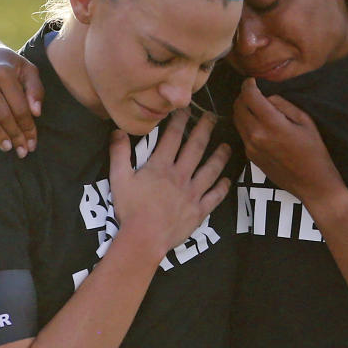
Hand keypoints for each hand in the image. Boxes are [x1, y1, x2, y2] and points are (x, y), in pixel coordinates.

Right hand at [0, 38, 44, 157]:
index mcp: (5, 72)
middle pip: (2, 112)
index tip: (32, 143)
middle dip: (14, 134)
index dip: (27, 127)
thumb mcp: (27, 69)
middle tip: (22, 151)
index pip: (19, 106)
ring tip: (6, 147)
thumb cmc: (9, 64)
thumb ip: (35, 89)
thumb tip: (36, 112)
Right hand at [108, 111, 230, 256]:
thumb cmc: (130, 209)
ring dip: (220, 156)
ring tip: (226, 145)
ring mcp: (192, 192)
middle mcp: (180, 175)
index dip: (180, 120)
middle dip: (205, 129)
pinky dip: (223, 187)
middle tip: (213, 117)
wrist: (144, 238)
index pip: (173, 137)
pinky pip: (215, 196)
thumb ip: (119, 153)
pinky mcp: (199, 210)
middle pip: (196, 147)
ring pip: (211, 169)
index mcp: (161, 166)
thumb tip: (118, 130)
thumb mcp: (118, 179)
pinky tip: (228, 180)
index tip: (186, 109)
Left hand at [233, 78, 343, 204]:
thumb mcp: (306, 121)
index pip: (250, 96)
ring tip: (256, 106)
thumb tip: (267, 96)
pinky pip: (241, 132)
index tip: (253, 80)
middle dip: (243, 95)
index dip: (249, 84)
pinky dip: (246, 122)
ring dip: (242, 108)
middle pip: (238, 106)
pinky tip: (259, 123)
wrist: (312, 184)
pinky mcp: (250, 156)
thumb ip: (284, 105)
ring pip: (236, 119)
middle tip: (254, 92)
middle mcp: (256, 135)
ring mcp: (250, 147)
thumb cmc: (314, 152)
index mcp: (271, 124)